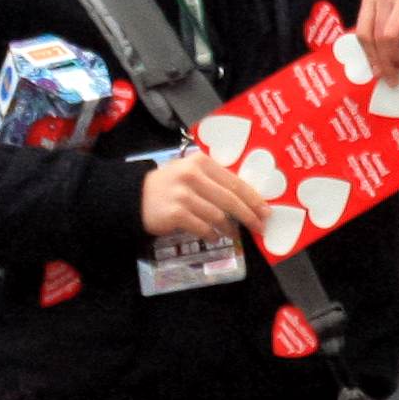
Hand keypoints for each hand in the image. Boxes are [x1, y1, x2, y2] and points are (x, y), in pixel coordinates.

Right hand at [141, 149, 266, 243]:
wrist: (133, 198)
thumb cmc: (167, 187)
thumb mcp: (189, 174)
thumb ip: (214, 181)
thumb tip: (246, 200)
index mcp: (200, 162)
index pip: (234, 181)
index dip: (253, 198)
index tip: (265, 211)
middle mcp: (192, 175)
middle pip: (230, 199)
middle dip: (248, 215)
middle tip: (259, 227)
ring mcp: (183, 195)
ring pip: (218, 215)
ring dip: (229, 228)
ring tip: (232, 234)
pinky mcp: (175, 213)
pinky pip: (203, 227)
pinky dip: (211, 234)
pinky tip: (214, 237)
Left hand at [352, 0, 398, 82]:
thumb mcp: (390, 13)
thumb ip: (381, 35)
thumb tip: (378, 70)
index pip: (363, 33)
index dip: (370, 56)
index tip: (378, 73)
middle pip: (377, 37)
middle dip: (385, 62)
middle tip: (393, 77)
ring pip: (391, 36)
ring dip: (398, 56)